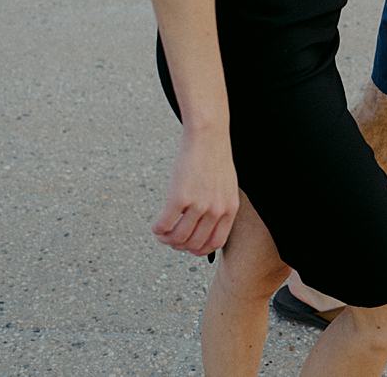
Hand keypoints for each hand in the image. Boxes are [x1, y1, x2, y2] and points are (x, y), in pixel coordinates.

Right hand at [152, 124, 238, 256]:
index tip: (189, 246)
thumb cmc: (215, 159)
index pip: (215, 243)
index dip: (199, 249)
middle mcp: (216, 210)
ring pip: (178, 238)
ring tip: (162, 234)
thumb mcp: (227, 187)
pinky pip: (164, 225)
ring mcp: (198, 204)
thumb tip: (204, 229)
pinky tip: (156, 225)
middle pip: (194, 244)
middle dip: (180, 246)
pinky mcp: (179, 197)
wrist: (208, 138)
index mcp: (230, 209)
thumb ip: (220, 207)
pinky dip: (157, 230)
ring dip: (166, 240)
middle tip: (171, 238)